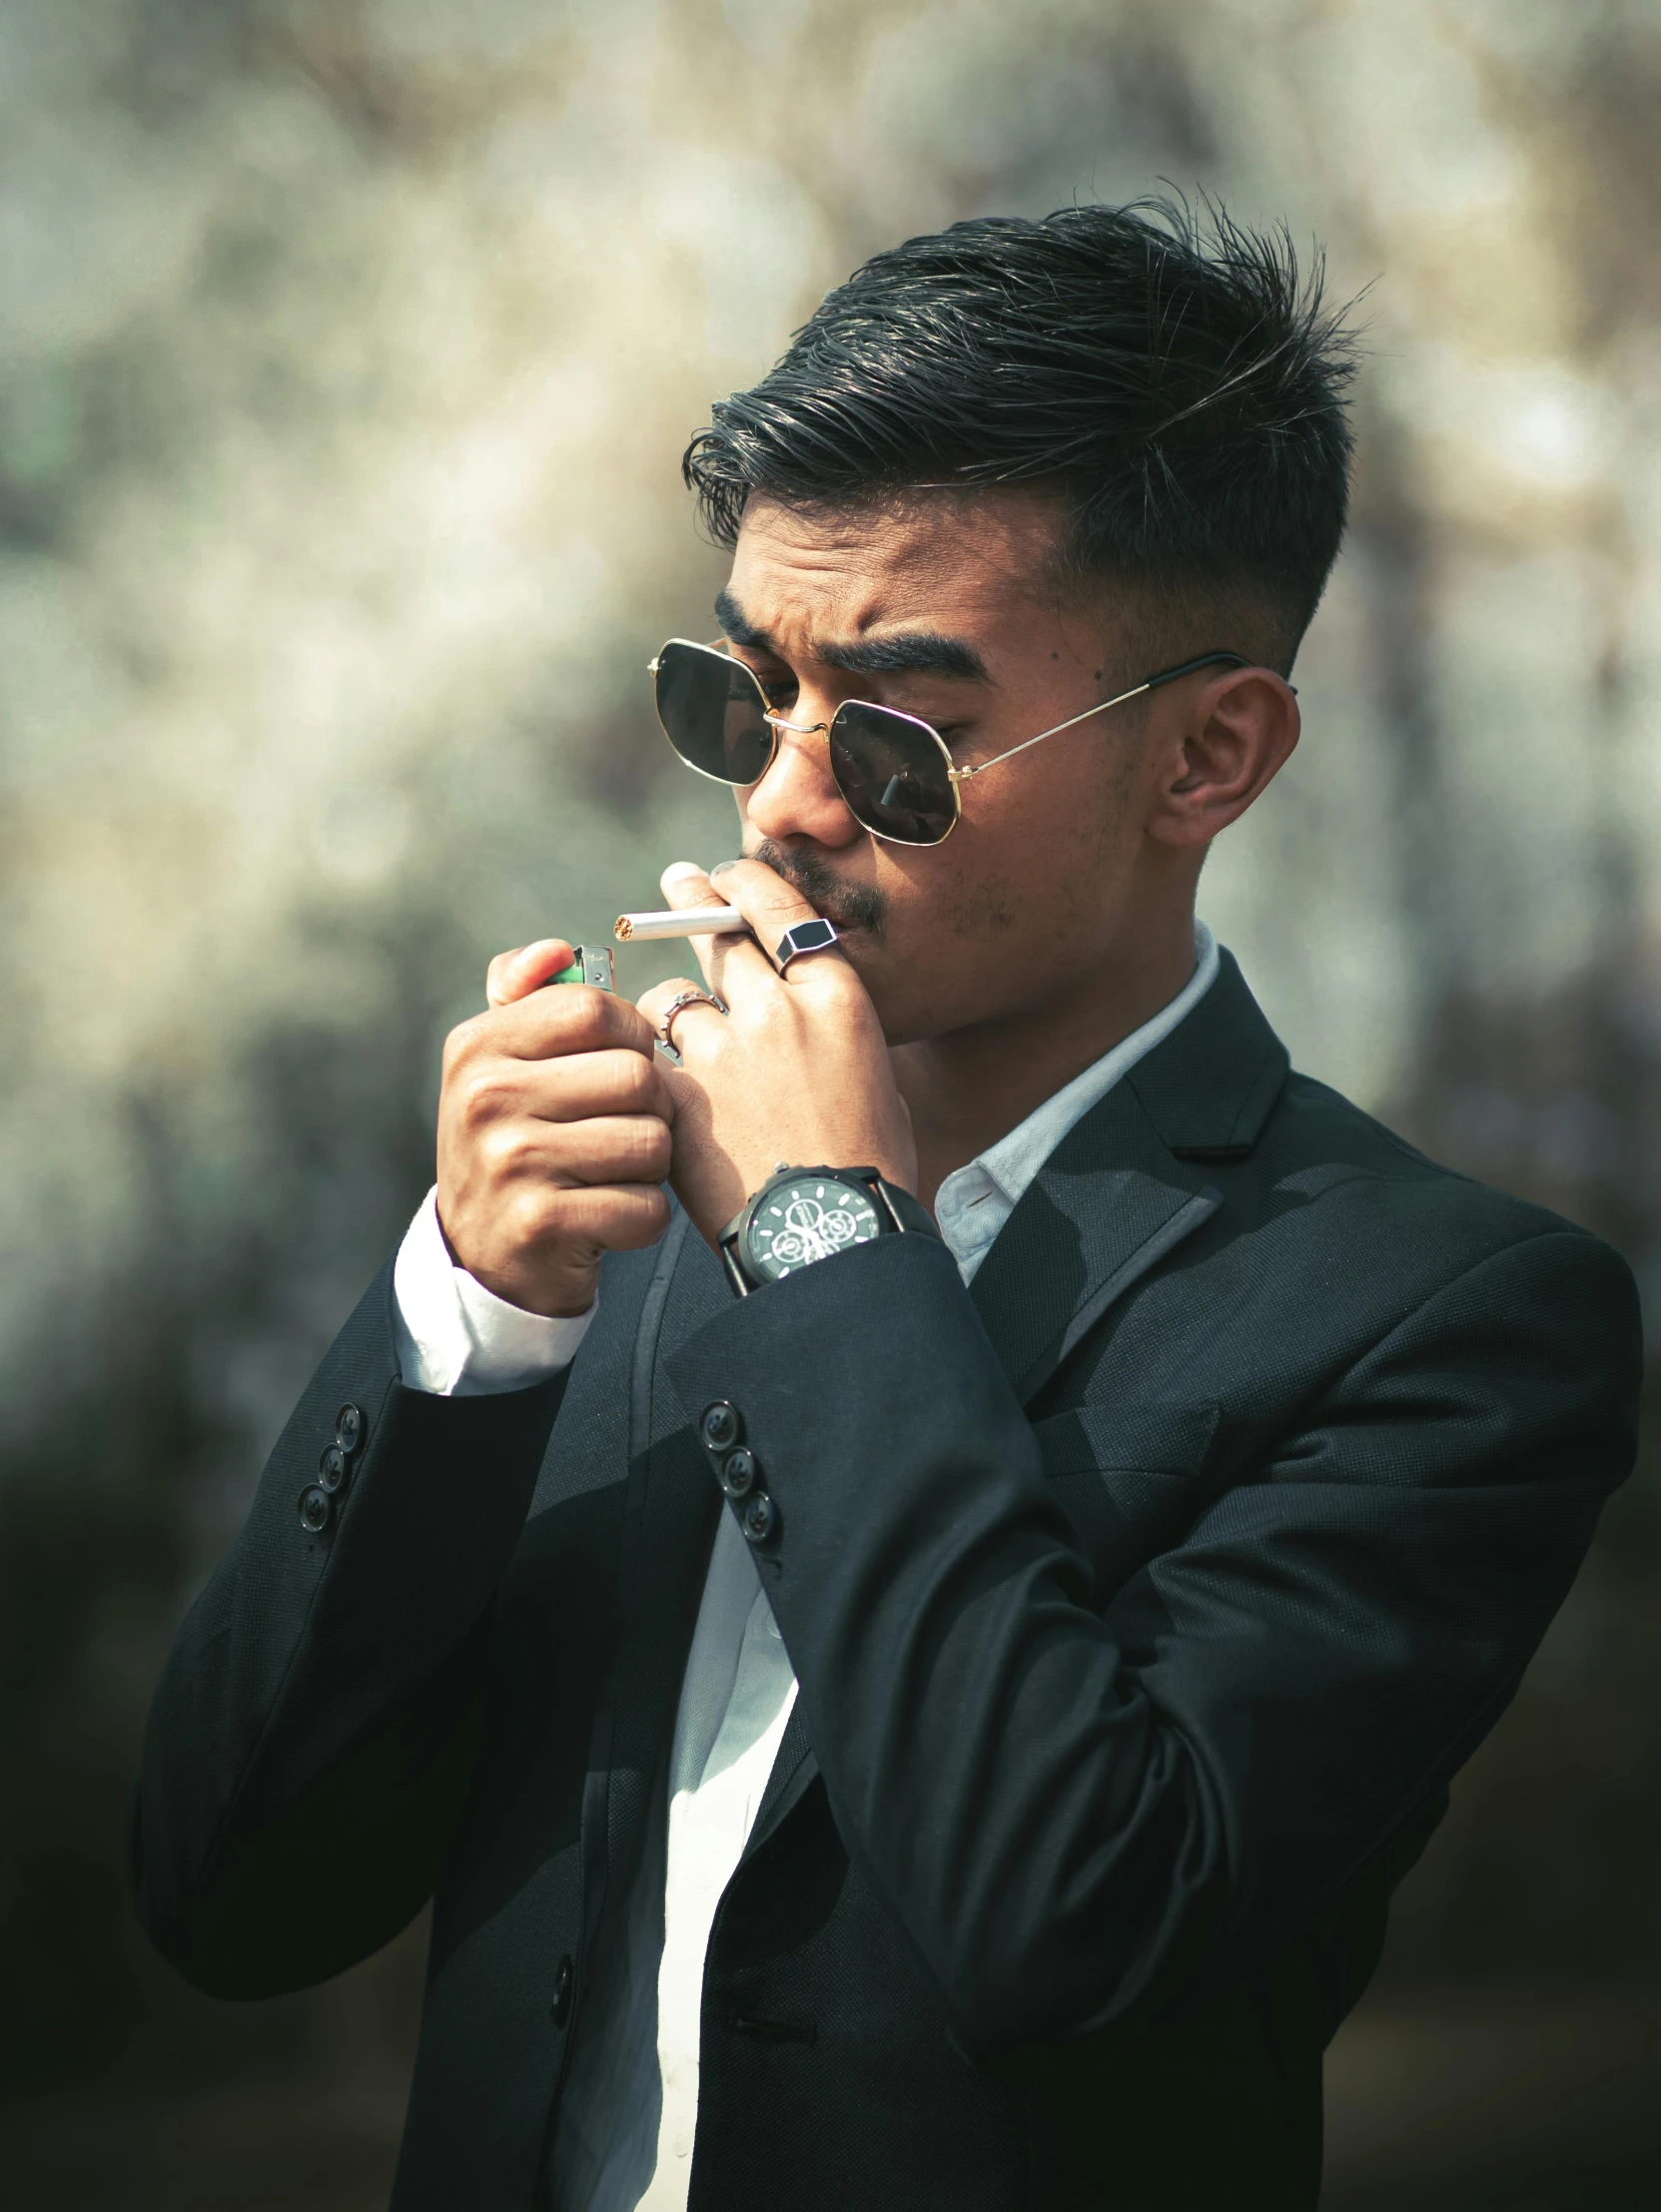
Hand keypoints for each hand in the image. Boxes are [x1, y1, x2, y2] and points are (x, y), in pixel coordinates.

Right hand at [436, 938, 675, 1316]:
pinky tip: (609, 1218)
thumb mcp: (500, 1064)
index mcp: (477, 1047)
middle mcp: (485, 1098)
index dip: (633, 1036)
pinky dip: (643, 1218)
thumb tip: (554, 950)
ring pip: (650, 1141)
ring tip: (615, 1174)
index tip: (622, 1063)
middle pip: (636, 1076)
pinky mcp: (541, 1224)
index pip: (594, 1009)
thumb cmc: (513, 1142)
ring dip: (650, 1166)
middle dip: (650, 1110)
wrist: (480, 1257)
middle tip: (623, 1130)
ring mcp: (510, 1163)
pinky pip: (645, 1206)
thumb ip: (526, 996)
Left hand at [636, 861, 915, 1247]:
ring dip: (668, 1009)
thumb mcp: (877, 1081)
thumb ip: (835, 1034)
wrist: (836, 1235)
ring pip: (671, 1000)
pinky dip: (649, 1071)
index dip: (746, 884)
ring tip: (665, 1021)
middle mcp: (779, 1011)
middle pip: (720, 936)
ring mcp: (724, 1053)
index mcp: (838, 1001)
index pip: (781, 912)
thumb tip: (810, 1017)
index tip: (726, 874)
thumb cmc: (870, 1169)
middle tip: (676, 884)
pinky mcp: (681, 1097)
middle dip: (693, 904)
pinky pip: (649, 1062)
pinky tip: (649, 1087)